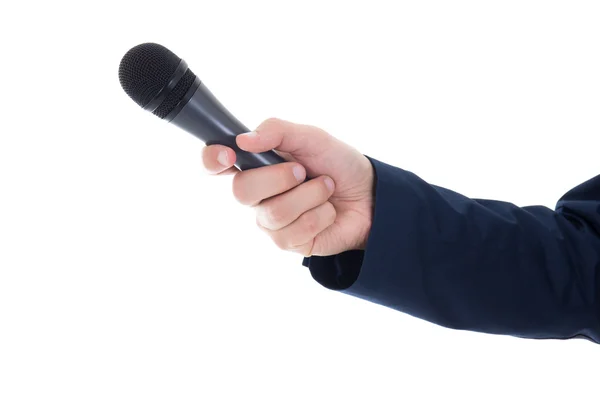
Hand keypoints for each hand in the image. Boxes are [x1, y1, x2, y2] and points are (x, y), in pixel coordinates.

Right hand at [201, 118, 373, 256]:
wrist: (370, 194)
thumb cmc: (338, 163)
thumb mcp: (312, 137)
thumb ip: (277, 131)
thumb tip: (243, 140)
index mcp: (255, 164)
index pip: (215, 164)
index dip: (212, 160)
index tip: (228, 154)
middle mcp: (256, 195)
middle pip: (241, 191)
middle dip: (278, 178)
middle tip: (302, 171)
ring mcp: (270, 221)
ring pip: (274, 213)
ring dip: (310, 196)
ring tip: (325, 188)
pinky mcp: (288, 243)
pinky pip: (295, 231)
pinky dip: (320, 215)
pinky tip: (327, 211)